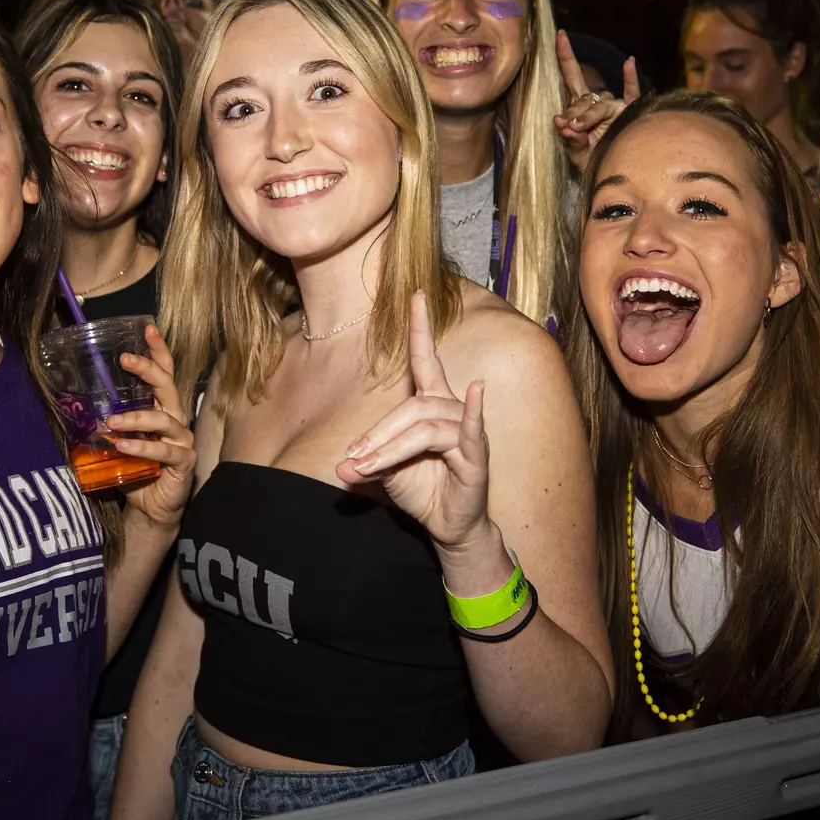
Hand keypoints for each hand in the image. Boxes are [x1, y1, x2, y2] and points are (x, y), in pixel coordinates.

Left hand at [105, 324, 195, 532]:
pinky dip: (141, 448)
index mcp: (162, 409)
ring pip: (164, 419)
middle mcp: (175, 420)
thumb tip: (74, 401)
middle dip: (148, 369)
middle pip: (168, 387)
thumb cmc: (135, 470)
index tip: (147, 328)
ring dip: (136, 418)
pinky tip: (121, 445)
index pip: (165, 373)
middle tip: (125, 359)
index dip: (158, 351)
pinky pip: (164, 451)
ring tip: (111, 421)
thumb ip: (110, 419)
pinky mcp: (183, 462)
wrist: (150, 508)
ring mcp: (182, 441)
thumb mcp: (120, 439)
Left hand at [337, 292, 489, 549]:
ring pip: (424, 425)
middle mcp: (451, 411)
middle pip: (410, 407)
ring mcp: (466, 433)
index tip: (415, 293)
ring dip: (391, 447)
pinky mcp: (477, 457)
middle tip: (352, 460)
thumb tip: (342, 468)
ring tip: (368, 468)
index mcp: (431, 405)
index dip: (420, 327)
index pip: (426, 360)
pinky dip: (472, 412)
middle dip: (377, 434)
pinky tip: (475, 392)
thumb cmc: (421, 489)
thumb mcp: (386, 470)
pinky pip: (470, 430)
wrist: (446, 526)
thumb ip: (368, 461)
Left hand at [554, 29, 639, 173]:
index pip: (572, 78)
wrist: (615, 175)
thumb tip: (562, 124)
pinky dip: (630, 79)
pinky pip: (633, 94)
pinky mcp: (631, 112)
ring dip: (590, 115)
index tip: (560, 47)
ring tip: (580, 127)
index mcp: (582, 109)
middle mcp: (599, 103)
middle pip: (583, 99)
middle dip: (574, 112)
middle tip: (567, 126)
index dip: (566, 64)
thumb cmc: (592, 163)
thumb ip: (571, 140)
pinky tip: (629, 62)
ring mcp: (615, 107)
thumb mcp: (577, 155)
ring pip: (601, 104)